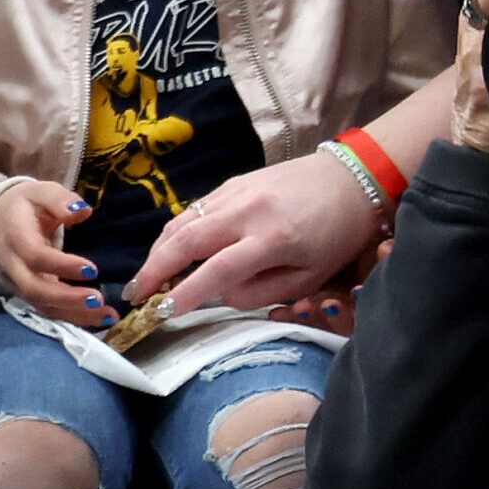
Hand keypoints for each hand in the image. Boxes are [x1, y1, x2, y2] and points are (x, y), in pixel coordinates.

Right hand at [0, 180, 106, 328]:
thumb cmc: (23, 206)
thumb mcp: (39, 192)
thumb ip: (59, 200)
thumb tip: (82, 212)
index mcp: (15, 236)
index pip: (35, 256)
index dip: (62, 265)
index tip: (92, 269)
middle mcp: (13, 265)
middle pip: (34, 289)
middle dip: (66, 298)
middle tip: (99, 299)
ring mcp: (19, 283)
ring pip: (42, 305)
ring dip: (74, 314)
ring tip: (108, 316)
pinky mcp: (29, 293)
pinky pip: (48, 310)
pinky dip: (74, 317)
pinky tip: (101, 318)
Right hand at [130, 153, 380, 316]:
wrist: (354, 176)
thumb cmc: (338, 234)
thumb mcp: (311, 277)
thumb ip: (262, 291)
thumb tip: (220, 295)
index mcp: (272, 238)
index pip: (218, 270)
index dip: (185, 293)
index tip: (161, 312)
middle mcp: (247, 212)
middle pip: (186, 241)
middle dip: (154, 270)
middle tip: (134, 295)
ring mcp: (236, 193)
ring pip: (182, 223)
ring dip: (157, 251)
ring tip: (144, 276)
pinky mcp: (232, 184)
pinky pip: (193, 211)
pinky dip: (173, 233)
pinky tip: (166, 250)